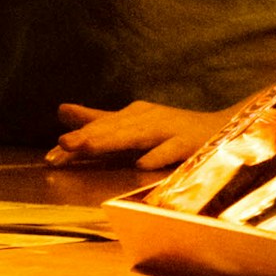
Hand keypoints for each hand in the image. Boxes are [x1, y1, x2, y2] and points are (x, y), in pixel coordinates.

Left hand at [47, 100, 232, 168]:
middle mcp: (149, 119)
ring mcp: (170, 130)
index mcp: (133, 115)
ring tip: (88, 148)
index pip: (100, 128)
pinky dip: (158, 156)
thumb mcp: (131, 123)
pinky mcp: (190, 143)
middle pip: (114, 129)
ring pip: (137, 136)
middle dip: (88, 137)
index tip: (51, 156)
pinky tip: (142, 164)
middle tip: (62, 146)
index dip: (76, 141)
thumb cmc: (171, 130)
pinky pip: (172, 150)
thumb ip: (98, 120)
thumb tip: (61, 111)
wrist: (224, 130)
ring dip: (112, 141)